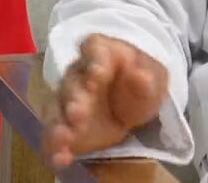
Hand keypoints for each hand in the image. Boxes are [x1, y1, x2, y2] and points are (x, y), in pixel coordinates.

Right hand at [42, 34, 168, 167]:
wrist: (133, 109)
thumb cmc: (141, 86)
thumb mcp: (153, 82)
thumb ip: (145, 79)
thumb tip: (139, 73)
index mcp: (103, 54)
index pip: (93, 48)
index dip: (94, 60)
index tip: (99, 74)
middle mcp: (79, 74)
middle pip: (72, 82)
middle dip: (74, 97)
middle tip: (78, 112)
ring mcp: (67, 100)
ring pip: (57, 108)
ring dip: (59, 123)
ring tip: (64, 137)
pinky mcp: (63, 125)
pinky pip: (53, 134)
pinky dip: (56, 146)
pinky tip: (62, 158)